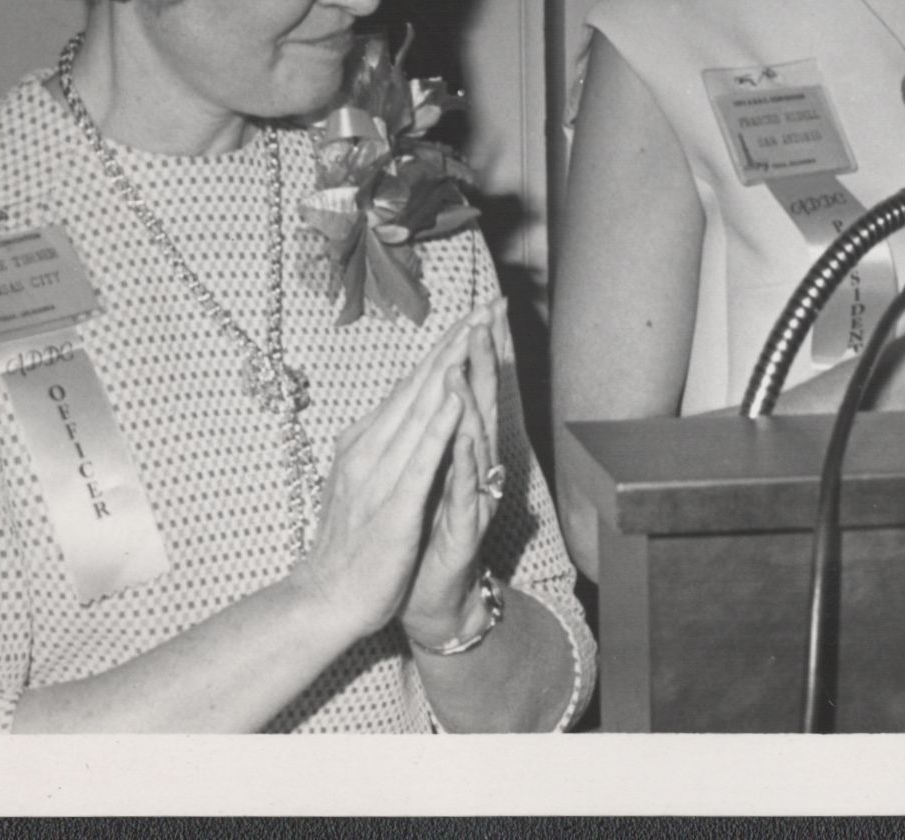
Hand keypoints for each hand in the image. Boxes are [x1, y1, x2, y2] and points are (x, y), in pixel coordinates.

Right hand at [286, 312, 472, 642]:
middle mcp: (371, 448)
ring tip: (474, 332)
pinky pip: (419, 461)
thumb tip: (400, 402)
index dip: (444, 346)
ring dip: (448, 369)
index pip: (411, 384)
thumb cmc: (350, 543)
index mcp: (367, 441)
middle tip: (485, 303)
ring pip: (419, 411)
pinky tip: (456, 400)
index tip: (473, 312)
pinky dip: (439, 427)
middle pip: (419, 385)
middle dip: (454, 342)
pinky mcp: (393, 507)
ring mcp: (380, 475)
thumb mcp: (365, 479)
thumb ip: (382, 441)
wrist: (324, 599)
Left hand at [401, 297, 509, 648]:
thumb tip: (428, 394)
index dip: (477, 349)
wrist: (422, 599)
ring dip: (471, 396)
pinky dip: (462, 457)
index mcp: (457, 452)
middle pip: (480, 402)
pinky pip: (465, 486)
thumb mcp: (420, 478)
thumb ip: (430, 438)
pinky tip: (460, 433)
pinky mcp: (463, 526)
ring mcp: (471, 495)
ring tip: (467, 357)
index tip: (482, 306)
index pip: (469, 389)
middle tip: (488, 312)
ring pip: (474, 438)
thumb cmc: (416, 539)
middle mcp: (472, 468)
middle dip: (483, 356)